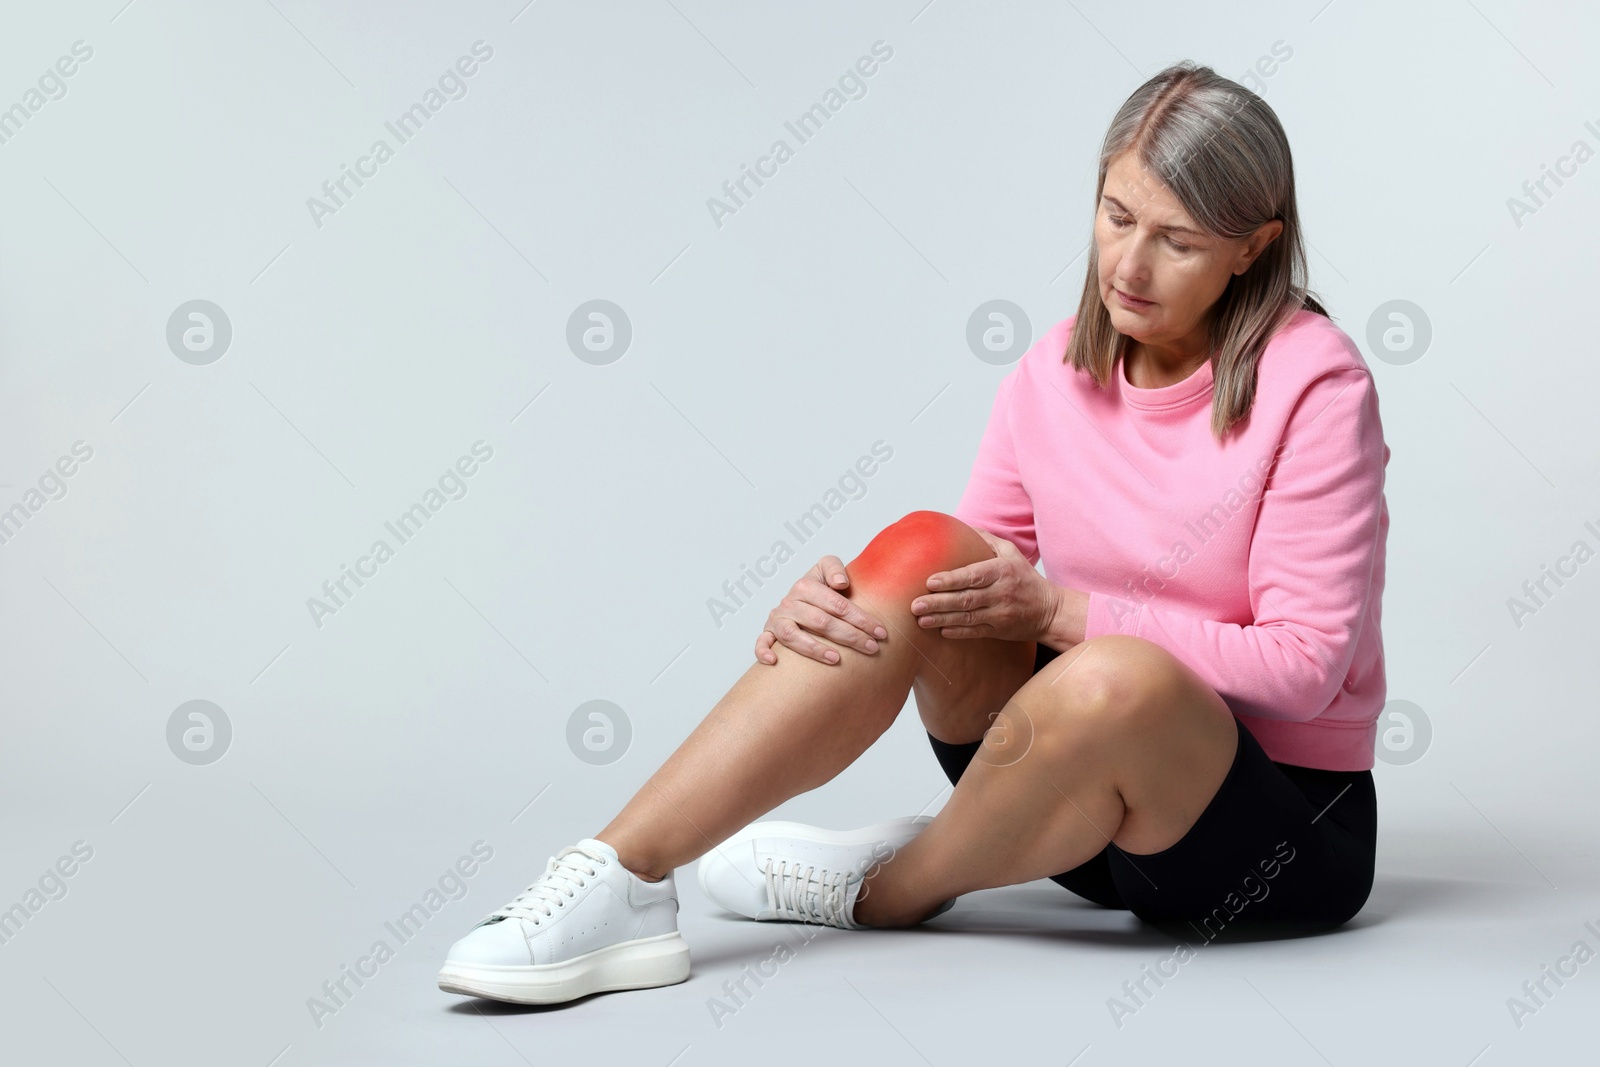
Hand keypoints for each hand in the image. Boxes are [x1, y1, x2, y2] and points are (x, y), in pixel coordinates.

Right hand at [756, 555, 889, 665]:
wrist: (799, 596)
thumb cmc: (819, 587)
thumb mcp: (825, 569)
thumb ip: (833, 568)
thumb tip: (840, 583)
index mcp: (806, 586)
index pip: (837, 604)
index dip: (861, 619)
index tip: (880, 632)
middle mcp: (790, 602)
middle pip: (821, 622)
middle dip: (849, 636)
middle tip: (871, 648)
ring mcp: (778, 619)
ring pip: (793, 636)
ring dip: (814, 648)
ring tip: (836, 659)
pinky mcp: (769, 632)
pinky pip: (761, 643)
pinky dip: (764, 651)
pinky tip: (774, 661)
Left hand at [911, 529, 1077, 644]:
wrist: (1049, 610)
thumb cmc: (1025, 578)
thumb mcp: (1011, 553)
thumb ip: (987, 540)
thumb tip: (962, 526)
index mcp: (1001, 571)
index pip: (973, 576)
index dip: (951, 580)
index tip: (930, 582)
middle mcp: (1001, 593)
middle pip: (966, 599)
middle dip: (939, 602)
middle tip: (915, 605)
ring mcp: (1000, 613)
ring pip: (968, 617)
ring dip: (942, 619)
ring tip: (921, 620)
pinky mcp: (999, 630)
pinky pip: (976, 632)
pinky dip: (958, 632)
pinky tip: (941, 631)